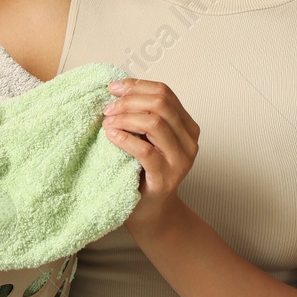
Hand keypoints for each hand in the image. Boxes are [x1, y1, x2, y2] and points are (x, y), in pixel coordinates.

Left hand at [103, 77, 198, 229]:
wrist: (150, 211)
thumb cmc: (144, 172)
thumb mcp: (148, 138)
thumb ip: (143, 116)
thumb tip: (118, 88)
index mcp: (187, 126)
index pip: (165, 93)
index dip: (137, 86)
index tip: (113, 88)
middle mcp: (189, 141)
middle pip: (160, 104)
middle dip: (129, 101)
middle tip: (108, 108)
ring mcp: (180, 160)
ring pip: (154, 123)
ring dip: (125, 118)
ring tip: (107, 122)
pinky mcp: (166, 177)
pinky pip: (145, 151)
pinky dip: (125, 139)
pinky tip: (111, 136)